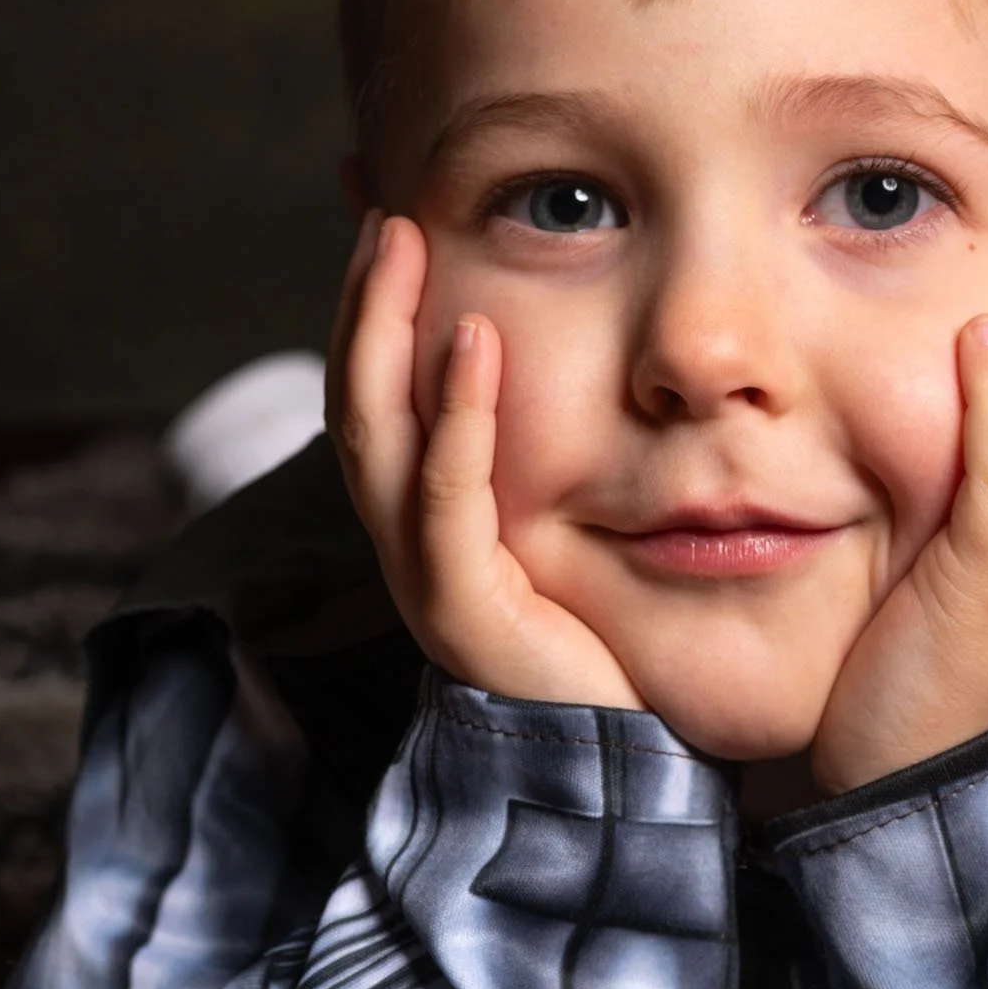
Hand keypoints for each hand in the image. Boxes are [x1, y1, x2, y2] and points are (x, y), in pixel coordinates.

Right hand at [329, 212, 642, 708]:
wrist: (630, 773)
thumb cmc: (616, 647)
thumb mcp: (579, 531)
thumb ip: (566, 457)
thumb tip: (579, 370)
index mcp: (428, 526)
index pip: (377, 402)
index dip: (372, 316)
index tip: (389, 226)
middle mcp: (409, 548)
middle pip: (357, 404)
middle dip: (365, 305)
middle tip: (385, 215)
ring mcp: (426, 581)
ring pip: (378, 438)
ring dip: (386, 334)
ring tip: (404, 246)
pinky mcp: (464, 613)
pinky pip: (445, 499)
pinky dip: (453, 418)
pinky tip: (474, 343)